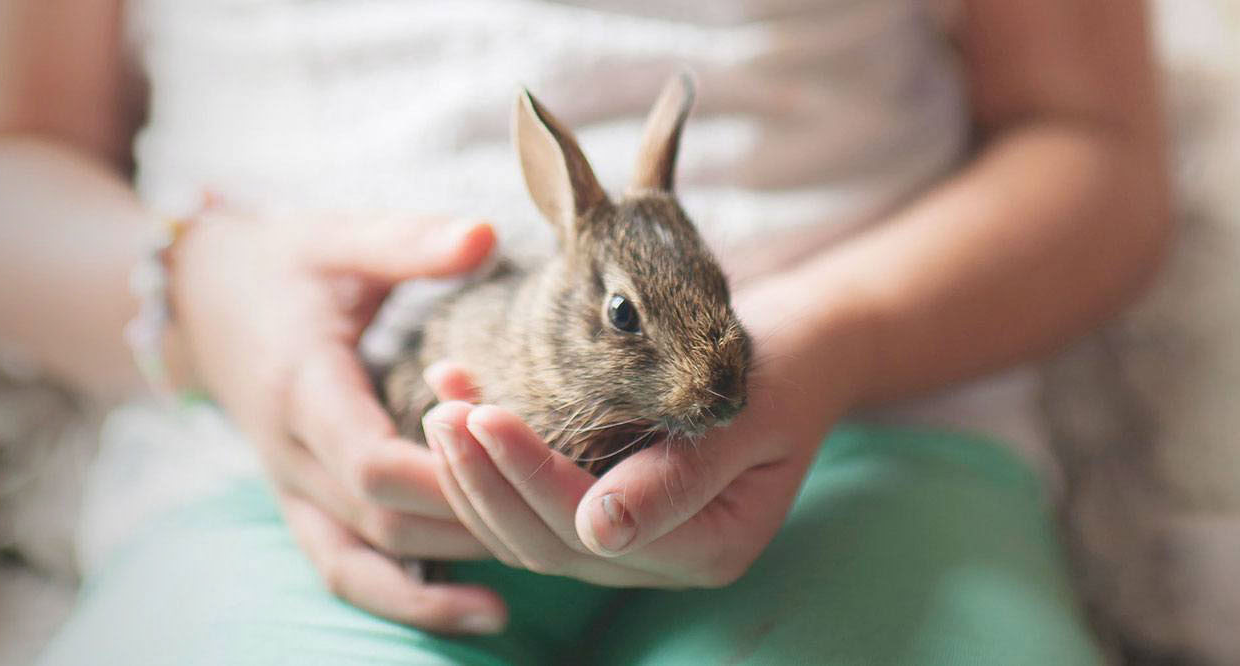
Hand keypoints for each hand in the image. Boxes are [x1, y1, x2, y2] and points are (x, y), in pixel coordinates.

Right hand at [170, 205, 509, 632]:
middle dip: (463, 526)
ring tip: (513, 597)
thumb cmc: (281, 264)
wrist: (199, 299)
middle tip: (551, 523)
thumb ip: (409, 244)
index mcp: (301, 385)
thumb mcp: (340, 239)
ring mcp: (290, 486)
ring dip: (436, 583)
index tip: (514, 464)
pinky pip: (345, 568)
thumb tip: (485, 234)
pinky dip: (402, 599)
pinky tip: (475, 611)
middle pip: (380, 518)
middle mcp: (289, 451)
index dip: (442, 473)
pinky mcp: (301, 503)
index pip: (367, 457)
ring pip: (361, 559)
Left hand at [421, 284, 866, 587]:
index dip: (532, 476)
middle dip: (485, 479)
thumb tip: (601, 530)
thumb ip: (681, 474)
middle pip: (547, 543)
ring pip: (523, 536)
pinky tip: (456, 402)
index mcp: (708, 548)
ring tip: (441, 405)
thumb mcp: (748, 412)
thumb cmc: (781, 370)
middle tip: (444, 410)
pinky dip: (484, 465)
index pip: (594, 527)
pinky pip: (525, 507)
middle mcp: (661, 562)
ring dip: (470, 476)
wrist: (798, 351)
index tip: (484, 415)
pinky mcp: (596, 517)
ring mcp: (627, 547)